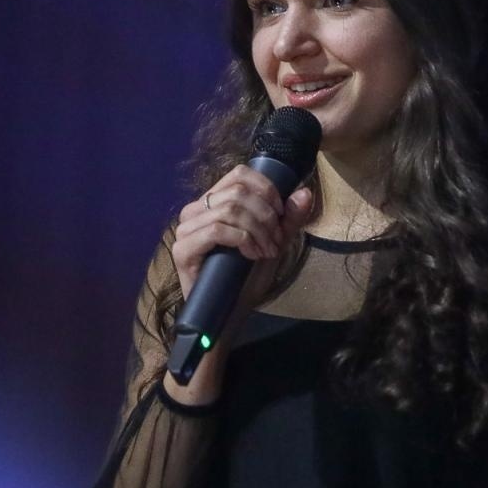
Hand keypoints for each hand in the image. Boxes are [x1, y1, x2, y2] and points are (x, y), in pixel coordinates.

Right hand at [171, 165, 314, 318]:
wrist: (229, 314)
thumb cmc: (247, 277)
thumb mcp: (274, 243)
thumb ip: (289, 219)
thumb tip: (305, 192)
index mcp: (214, 202)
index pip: (240, 174)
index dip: (266, 189)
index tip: (281, 215)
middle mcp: (195, 210)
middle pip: (239, 192)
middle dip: (266, 216)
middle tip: (276, 242)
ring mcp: (186, 229)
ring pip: (230, 210)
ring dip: (258, 231)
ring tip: (267, 251)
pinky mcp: (183, 249)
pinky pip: (217, 229)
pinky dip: (242, 239)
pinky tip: (251, 255)